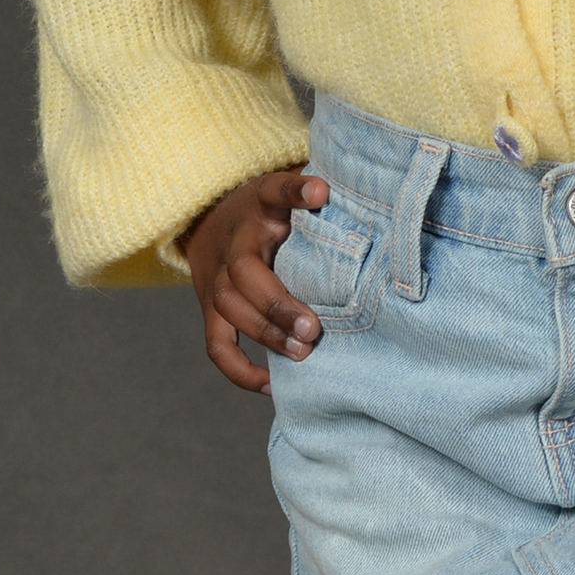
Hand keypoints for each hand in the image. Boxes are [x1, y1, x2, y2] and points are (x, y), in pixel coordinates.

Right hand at [183, 168, 328, 394]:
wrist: (210, 221)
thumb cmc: (267, 212)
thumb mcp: (290, 192)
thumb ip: (319, 193)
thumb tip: (364, 189)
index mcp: (260, 204)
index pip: (274, 190)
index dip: (295, 190)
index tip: (320, 191)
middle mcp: (234, 241)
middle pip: (243, 271)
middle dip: (276, 303)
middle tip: (313, 328)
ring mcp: (216, 277)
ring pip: (228, 307)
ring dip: (265, 334)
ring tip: (303, 351)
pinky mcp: (210, 309)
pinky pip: (217, 344)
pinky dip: (240, 369)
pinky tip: (272, 384)